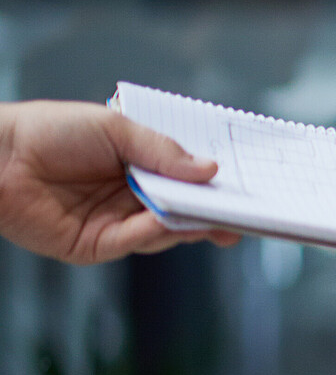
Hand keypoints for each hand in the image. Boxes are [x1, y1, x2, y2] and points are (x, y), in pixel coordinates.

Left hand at [0, 102, 238, 264]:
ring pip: (167, 228)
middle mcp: (130, 196)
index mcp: (138, 165)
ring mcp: (116, 222)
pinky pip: (137, 240)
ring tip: (220, 215)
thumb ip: (162, 152)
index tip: (245, 186)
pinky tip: (179, 220)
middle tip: (246, 212)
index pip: (185, 178)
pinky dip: (160, 231)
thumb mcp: (116, 129)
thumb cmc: (50, 131)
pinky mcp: (98, 245)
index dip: (214, 184)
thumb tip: (211, 170)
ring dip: (194, 222)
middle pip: (183, 208)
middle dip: (214, 211)